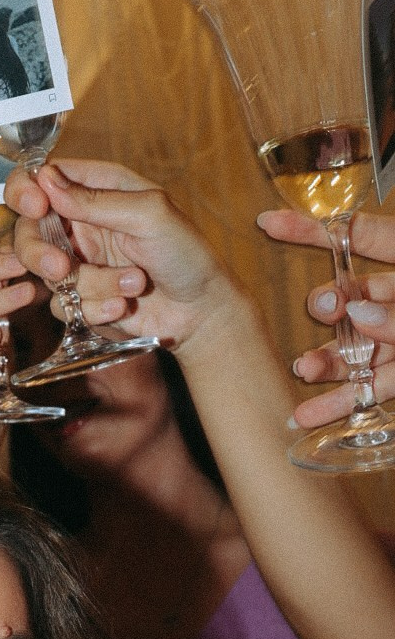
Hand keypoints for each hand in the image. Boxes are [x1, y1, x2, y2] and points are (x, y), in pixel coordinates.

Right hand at [4, 159, 239, 353]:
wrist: (201, 311)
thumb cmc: (185, 253)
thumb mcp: (148, 215)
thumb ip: (95, 200)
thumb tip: (46, 180)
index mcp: (99, 190)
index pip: (44, 177)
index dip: (27, 190)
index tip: (36, 208)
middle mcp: (82, 223)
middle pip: (28, 230)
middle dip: (39, 252)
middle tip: (61, 268)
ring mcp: (79, 262)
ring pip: (47, 274)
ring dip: (91, 284)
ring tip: (134, 283)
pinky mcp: (80, 297)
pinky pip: (63, 304)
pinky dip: (94, 307)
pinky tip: (123, 305)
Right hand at [257, 208, 394, 426]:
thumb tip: (358, 311)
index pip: (358, 237)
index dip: (311, 231)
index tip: (268, 223)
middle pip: (353, 297)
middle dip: (327, 303)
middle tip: (323, 307)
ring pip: (356, 347)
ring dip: (325, 360)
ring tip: (304, 368)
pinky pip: (372, 388)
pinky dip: (341, 401)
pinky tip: (306, 415)